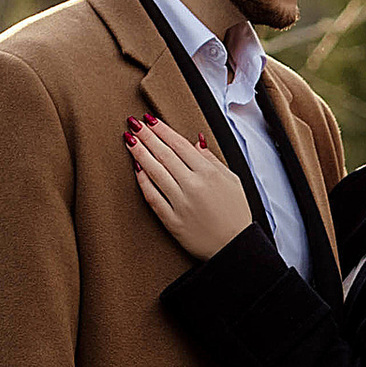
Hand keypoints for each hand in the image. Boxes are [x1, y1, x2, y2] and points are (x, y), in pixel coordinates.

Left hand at [127, 111, 252, 259]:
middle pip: (164, 155)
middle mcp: (194, 186)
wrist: (234, 246)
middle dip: (147, 137)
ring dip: (140, 153)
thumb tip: (196, 142)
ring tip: (129, 140)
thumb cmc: (235, 213)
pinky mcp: (172, 221)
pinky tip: (136, 168)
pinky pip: (153, 197)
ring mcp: (181, 204)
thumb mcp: (232, 181)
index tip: (150, 120)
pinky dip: (143, 182)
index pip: (180, 145)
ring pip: (155, 173)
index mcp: (209, 174)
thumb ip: (212, 160)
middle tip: (134, 123)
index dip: (162, 130)